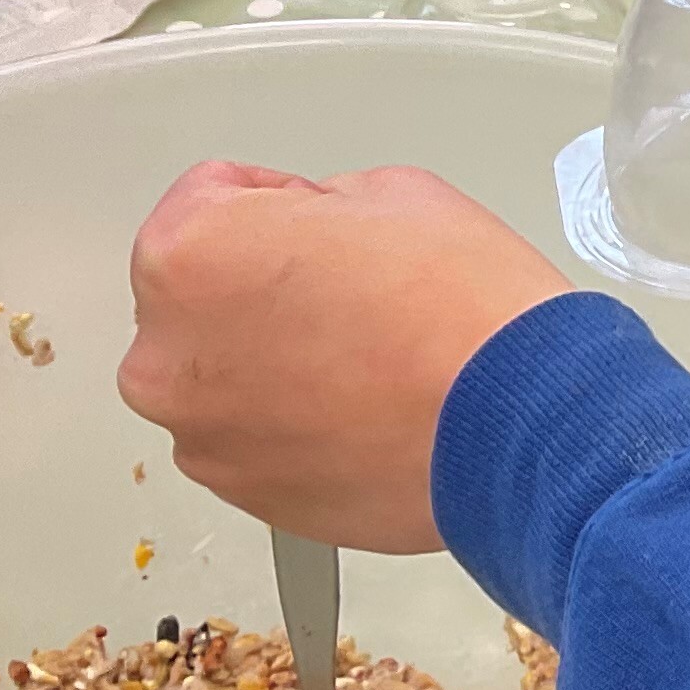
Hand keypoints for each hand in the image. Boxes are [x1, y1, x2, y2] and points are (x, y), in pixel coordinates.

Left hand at [121, 164, 569, 553]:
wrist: (519, 422)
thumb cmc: (463, 312)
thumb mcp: (394, 193)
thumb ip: (318, 208)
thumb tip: (313, 241)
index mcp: (188, 260)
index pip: (205, 199)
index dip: (277, 201)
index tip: (320, 223)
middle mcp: (170, 355)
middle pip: (200, 298)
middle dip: (260, 288)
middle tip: (348, 295)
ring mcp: (203, 436)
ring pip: (224, 377)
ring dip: (273, 363)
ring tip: (364, 360)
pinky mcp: (247, 495)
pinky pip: (254, 440)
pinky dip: (294, 425)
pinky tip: (365, 409)